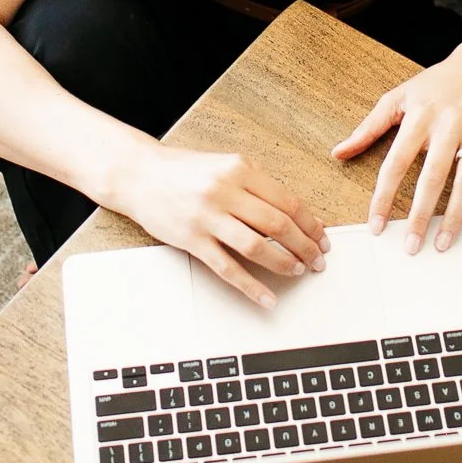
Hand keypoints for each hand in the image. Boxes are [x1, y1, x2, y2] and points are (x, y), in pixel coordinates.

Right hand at [111, 145, 329, 307]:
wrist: (139, 175)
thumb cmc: (183, 171)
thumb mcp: (225, 165)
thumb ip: (257, 185)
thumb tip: (294, 214)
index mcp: (240, 169)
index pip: (288, 201)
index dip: (310, 223)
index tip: (322, 238)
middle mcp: (225, 191)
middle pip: (278, 224)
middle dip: (305, 246)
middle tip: (317, 260)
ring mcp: (208, 217)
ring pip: (256, 246)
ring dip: (284, 263)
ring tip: (298, 271)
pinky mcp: (192, 239)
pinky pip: (227, 267)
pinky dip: (251, 286)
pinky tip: (267, 297)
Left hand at [330, 36, 461, 252]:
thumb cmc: (439, 82)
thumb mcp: (399, 96)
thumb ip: (368, 127)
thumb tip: (337, 152)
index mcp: (419, 117)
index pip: (396, 162)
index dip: (385, 195)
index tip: (376, 224)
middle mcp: (448, 127)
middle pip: (432, 176)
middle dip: (421, 214)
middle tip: (410, 245)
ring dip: (454, 217)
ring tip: (441, 244)